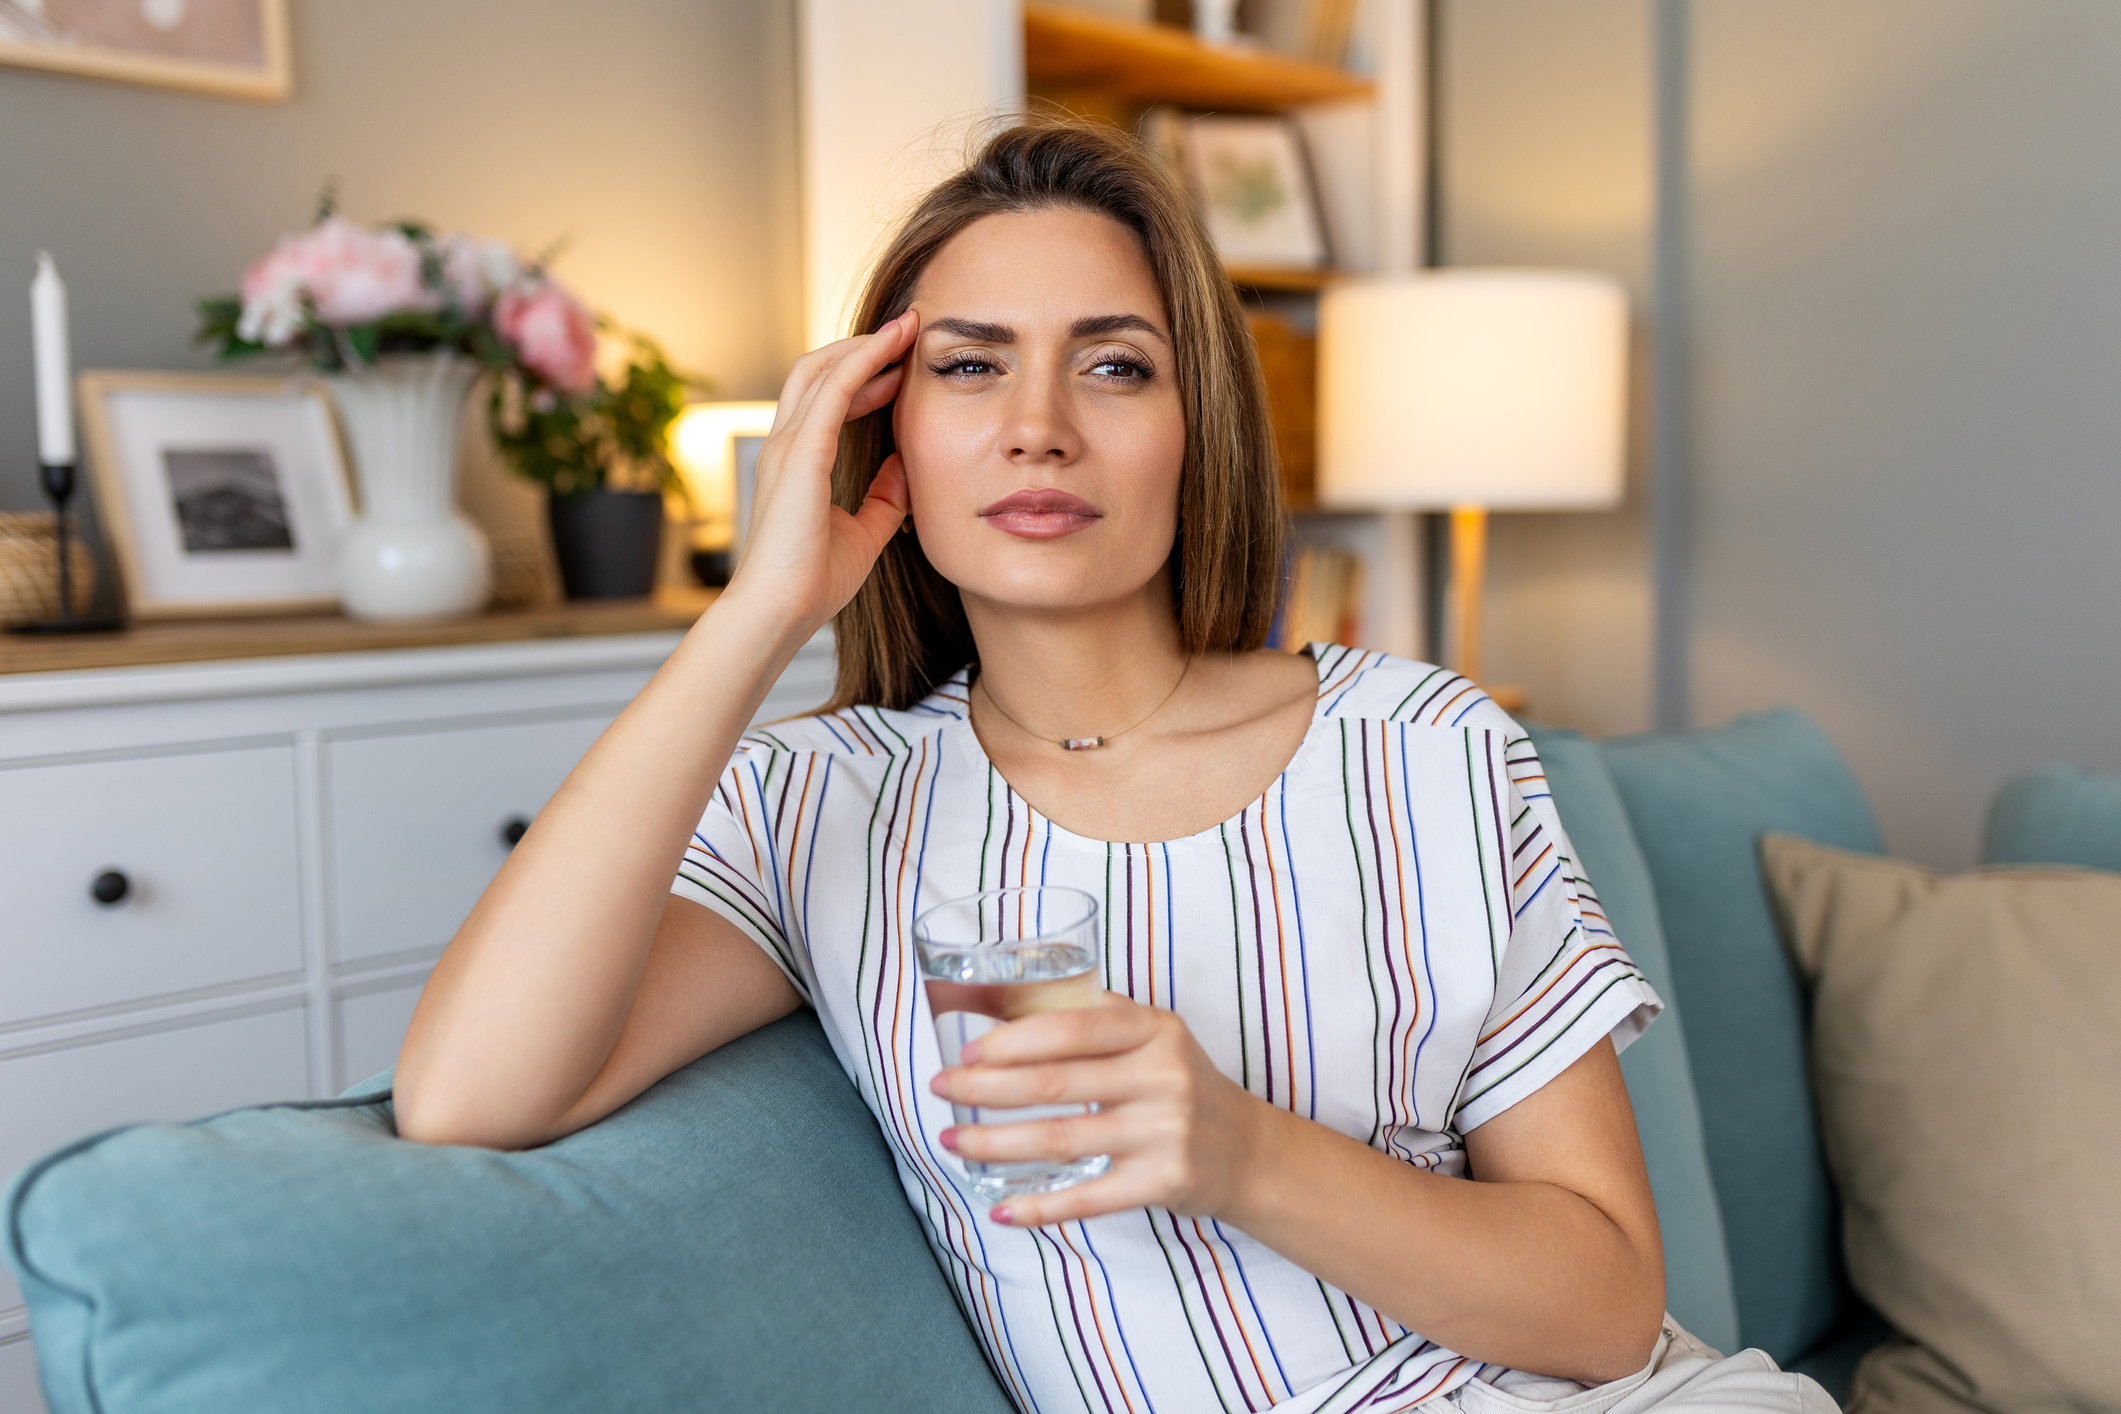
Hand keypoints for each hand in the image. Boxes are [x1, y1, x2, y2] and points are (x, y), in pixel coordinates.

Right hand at [717, 311, 918, 632]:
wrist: (780, 612)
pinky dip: (863, 360)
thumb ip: (884, 498)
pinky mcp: (800, 453)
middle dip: (863, 347)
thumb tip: (906, 466)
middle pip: (818, 370)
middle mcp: (785, 445)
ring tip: (907, 329)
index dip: (864, 376)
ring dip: (865, 344)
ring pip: (821, 368)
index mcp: (797, 463)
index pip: (825, 399)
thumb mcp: (864, 533)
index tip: (903, 367)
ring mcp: (787, 445)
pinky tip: (892, 346)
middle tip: (909, 333)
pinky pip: (833, 389)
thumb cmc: (812, 583)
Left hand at [928, 992, 1268, 1226]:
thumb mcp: (1155, 1036)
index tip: (968, 1052)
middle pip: (1053, 1083)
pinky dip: (1039, 1207)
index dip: (1012, 1040)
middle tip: (941, 1089)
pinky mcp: (1163, 1183)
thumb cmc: (1180, 1084)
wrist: (1244, 1150)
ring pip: (1060, 1139)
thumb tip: (1006, 1006)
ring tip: (952, 1142)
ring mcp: (1163, 1132)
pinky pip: (1087, 1198)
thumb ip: (1096, 1018)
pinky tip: (1001, 1209)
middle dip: (984, 1088)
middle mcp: (1162, 1077)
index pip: (1072, 1029)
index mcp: (1154, 1030)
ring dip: (994, 1144)